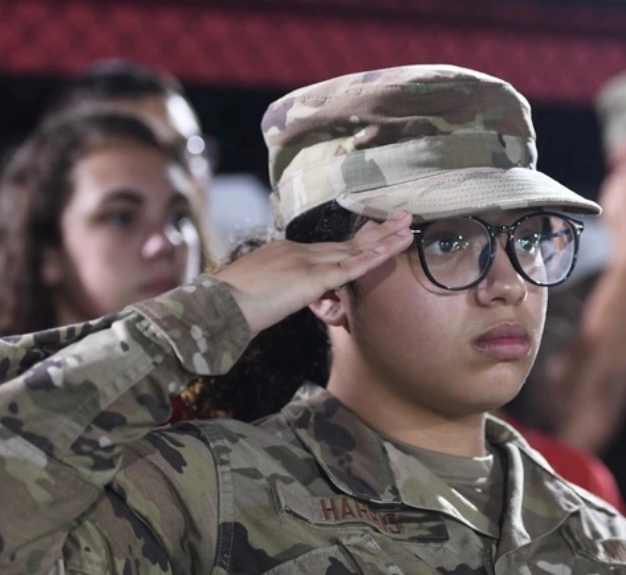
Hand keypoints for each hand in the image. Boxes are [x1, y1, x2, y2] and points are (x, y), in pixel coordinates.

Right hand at [216, 212, 412, 333]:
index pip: (331, 247)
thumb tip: (293, 295)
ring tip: (408, 228)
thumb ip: (284, 289)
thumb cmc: (232, 304)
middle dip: (378, 232)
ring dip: (384, 240)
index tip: (378, 230)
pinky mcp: (310, 278)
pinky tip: (390, 250)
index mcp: (288, 253)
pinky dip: (371, 258)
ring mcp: (306, 262)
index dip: (358, 240)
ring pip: (353, 250)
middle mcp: (300, 251)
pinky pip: (348, 268)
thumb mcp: (263, 291)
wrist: (217, 305)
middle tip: (404, 218)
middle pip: (347, 242)